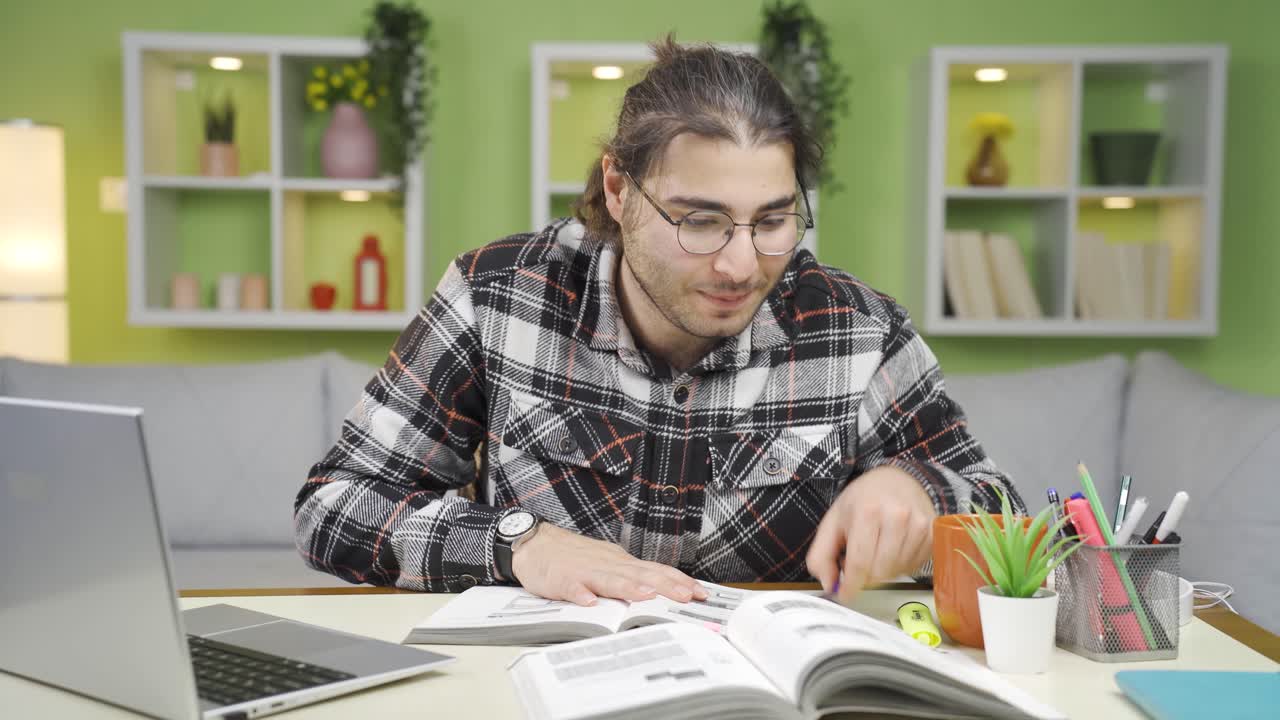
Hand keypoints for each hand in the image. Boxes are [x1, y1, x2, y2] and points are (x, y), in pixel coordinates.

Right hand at [511, 523, 708, 606]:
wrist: (535, 543)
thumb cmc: (573, 558)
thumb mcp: (607, 564)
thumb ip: (630, 577)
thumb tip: (660, 592)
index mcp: (621, 562)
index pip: (655, 570)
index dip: (678, 581)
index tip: (700, 592)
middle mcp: (608, 563)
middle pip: (640, 575)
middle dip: (665, 586)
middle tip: (686, 597)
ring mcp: (585, 570)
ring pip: (610, 579)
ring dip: (628, 588)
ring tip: (645, 597)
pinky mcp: (561, 578)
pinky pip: (571, 586)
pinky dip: (580, 593)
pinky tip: (588, 602)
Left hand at [806, 465, 936, 601]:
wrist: (898, 480)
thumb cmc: (864, 500)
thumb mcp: (833, 521)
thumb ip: (822, 555)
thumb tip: (828, 585)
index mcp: (868, 511)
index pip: (860, 562)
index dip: (851, 585)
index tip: (846, 595)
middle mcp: (898, 516)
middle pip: (879, 571)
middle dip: (865, 576)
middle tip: (858, 563)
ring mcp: (919, 525)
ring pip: (897, 572)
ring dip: (882, 571)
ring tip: (875, 550)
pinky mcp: (933, 534)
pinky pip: (914, 567)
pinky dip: (899, 566)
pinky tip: (892, 549)